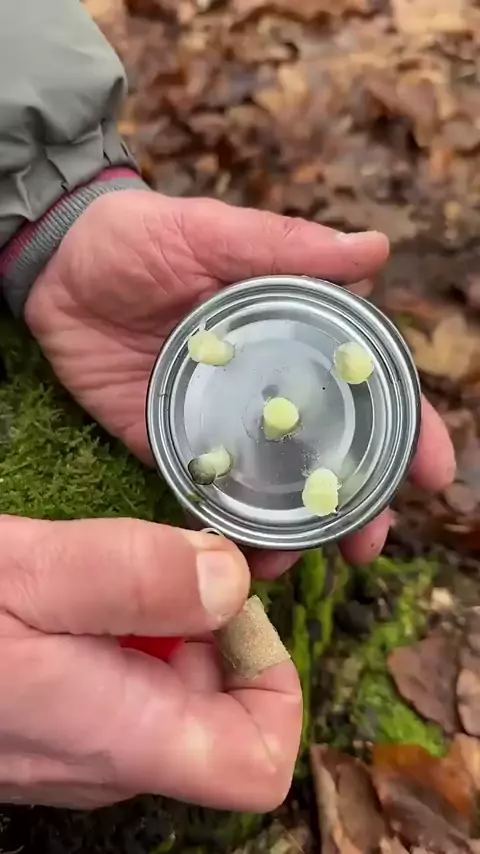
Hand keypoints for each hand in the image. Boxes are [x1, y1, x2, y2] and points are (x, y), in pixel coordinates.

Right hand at [0, 516, 300, 809]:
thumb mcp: (33, 572)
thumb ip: (137, 575)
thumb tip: (232, 580)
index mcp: (126, 735)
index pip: (259, 762)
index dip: (273, 680)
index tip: (232, 603)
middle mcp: (110, 760)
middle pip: (216, 706)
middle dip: (208, 624)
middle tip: (161, 560)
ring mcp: (77, 748)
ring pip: (165, 691)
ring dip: (161, 622)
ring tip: (106, 571)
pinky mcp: (51, 727)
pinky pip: (117, 688)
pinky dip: (120, 634)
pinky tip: (75, 594)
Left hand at [25, 191, 455, 574]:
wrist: (58, 269)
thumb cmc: (143, 237)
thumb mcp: (214, 233)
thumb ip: (286, 246)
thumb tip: (376, 248)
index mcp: (295, 338)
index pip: (368, 389)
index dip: (408, 430)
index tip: (435, 474)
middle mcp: (270, 389)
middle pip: (330, 452)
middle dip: (360, 501)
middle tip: (370, 544)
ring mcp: (224, 423)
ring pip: (276, 486)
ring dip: (298, 528)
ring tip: (306, 562)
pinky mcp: (174, 446)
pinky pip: (209, 495)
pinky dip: (229, 528)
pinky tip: (241, 558)